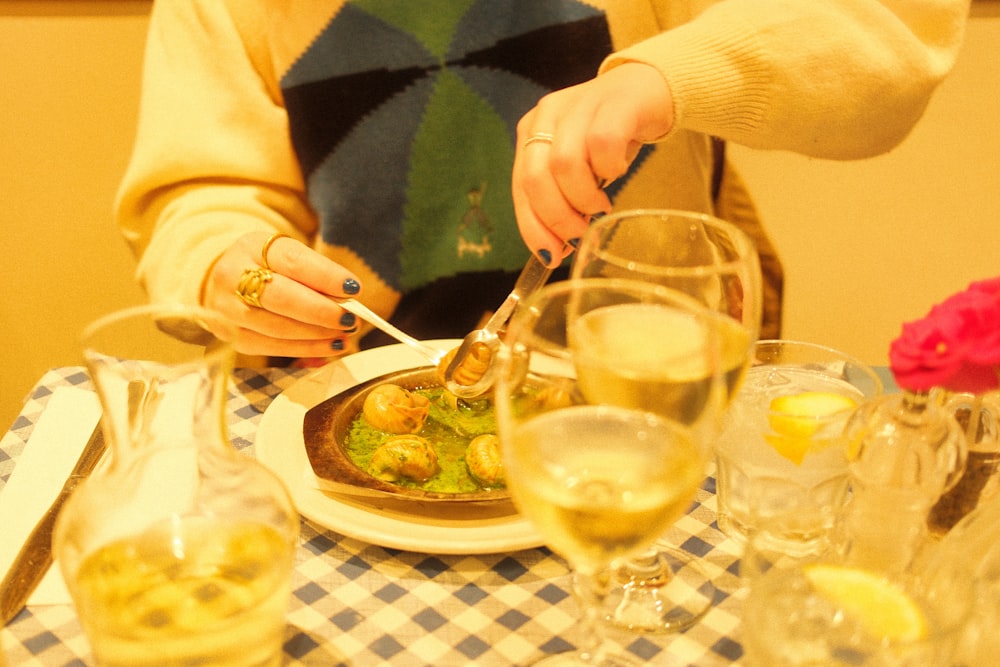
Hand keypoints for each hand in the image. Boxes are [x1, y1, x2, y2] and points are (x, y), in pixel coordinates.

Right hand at [202, 231, 362, 357]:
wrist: (229, 282)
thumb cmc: (270, 269)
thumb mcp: (288, 257)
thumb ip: (316, 275)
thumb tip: (349, 298)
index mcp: (251, 247)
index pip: (293, 261)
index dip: (326, 277)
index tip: (354, 288)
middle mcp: (232, 276)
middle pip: (281, 298)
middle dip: (321, 311)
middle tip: (350, 319)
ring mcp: (226, 309)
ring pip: (277, 328)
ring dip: (317, 335)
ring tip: (344, 335)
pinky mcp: (228, 337)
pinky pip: (271, 348)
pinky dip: (305, 350)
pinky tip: (328, 347)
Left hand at [512, 63, 673, 266]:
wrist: (647, 90)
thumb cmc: (610, 138)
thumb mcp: (579, 169)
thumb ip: (560, 200)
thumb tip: (554, 250)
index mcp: (531, 133)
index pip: (520, 187)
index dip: (532, 227)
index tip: (551, 255)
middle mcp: (547, 116)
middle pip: (535, 177)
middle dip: (556, 217)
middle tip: (580, 232)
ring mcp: (579, 105)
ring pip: (565, 164)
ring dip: (583, 198)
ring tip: (600, 205)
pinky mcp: (613, 103)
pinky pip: (602, 145)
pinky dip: (610, 169)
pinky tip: (619, 171)